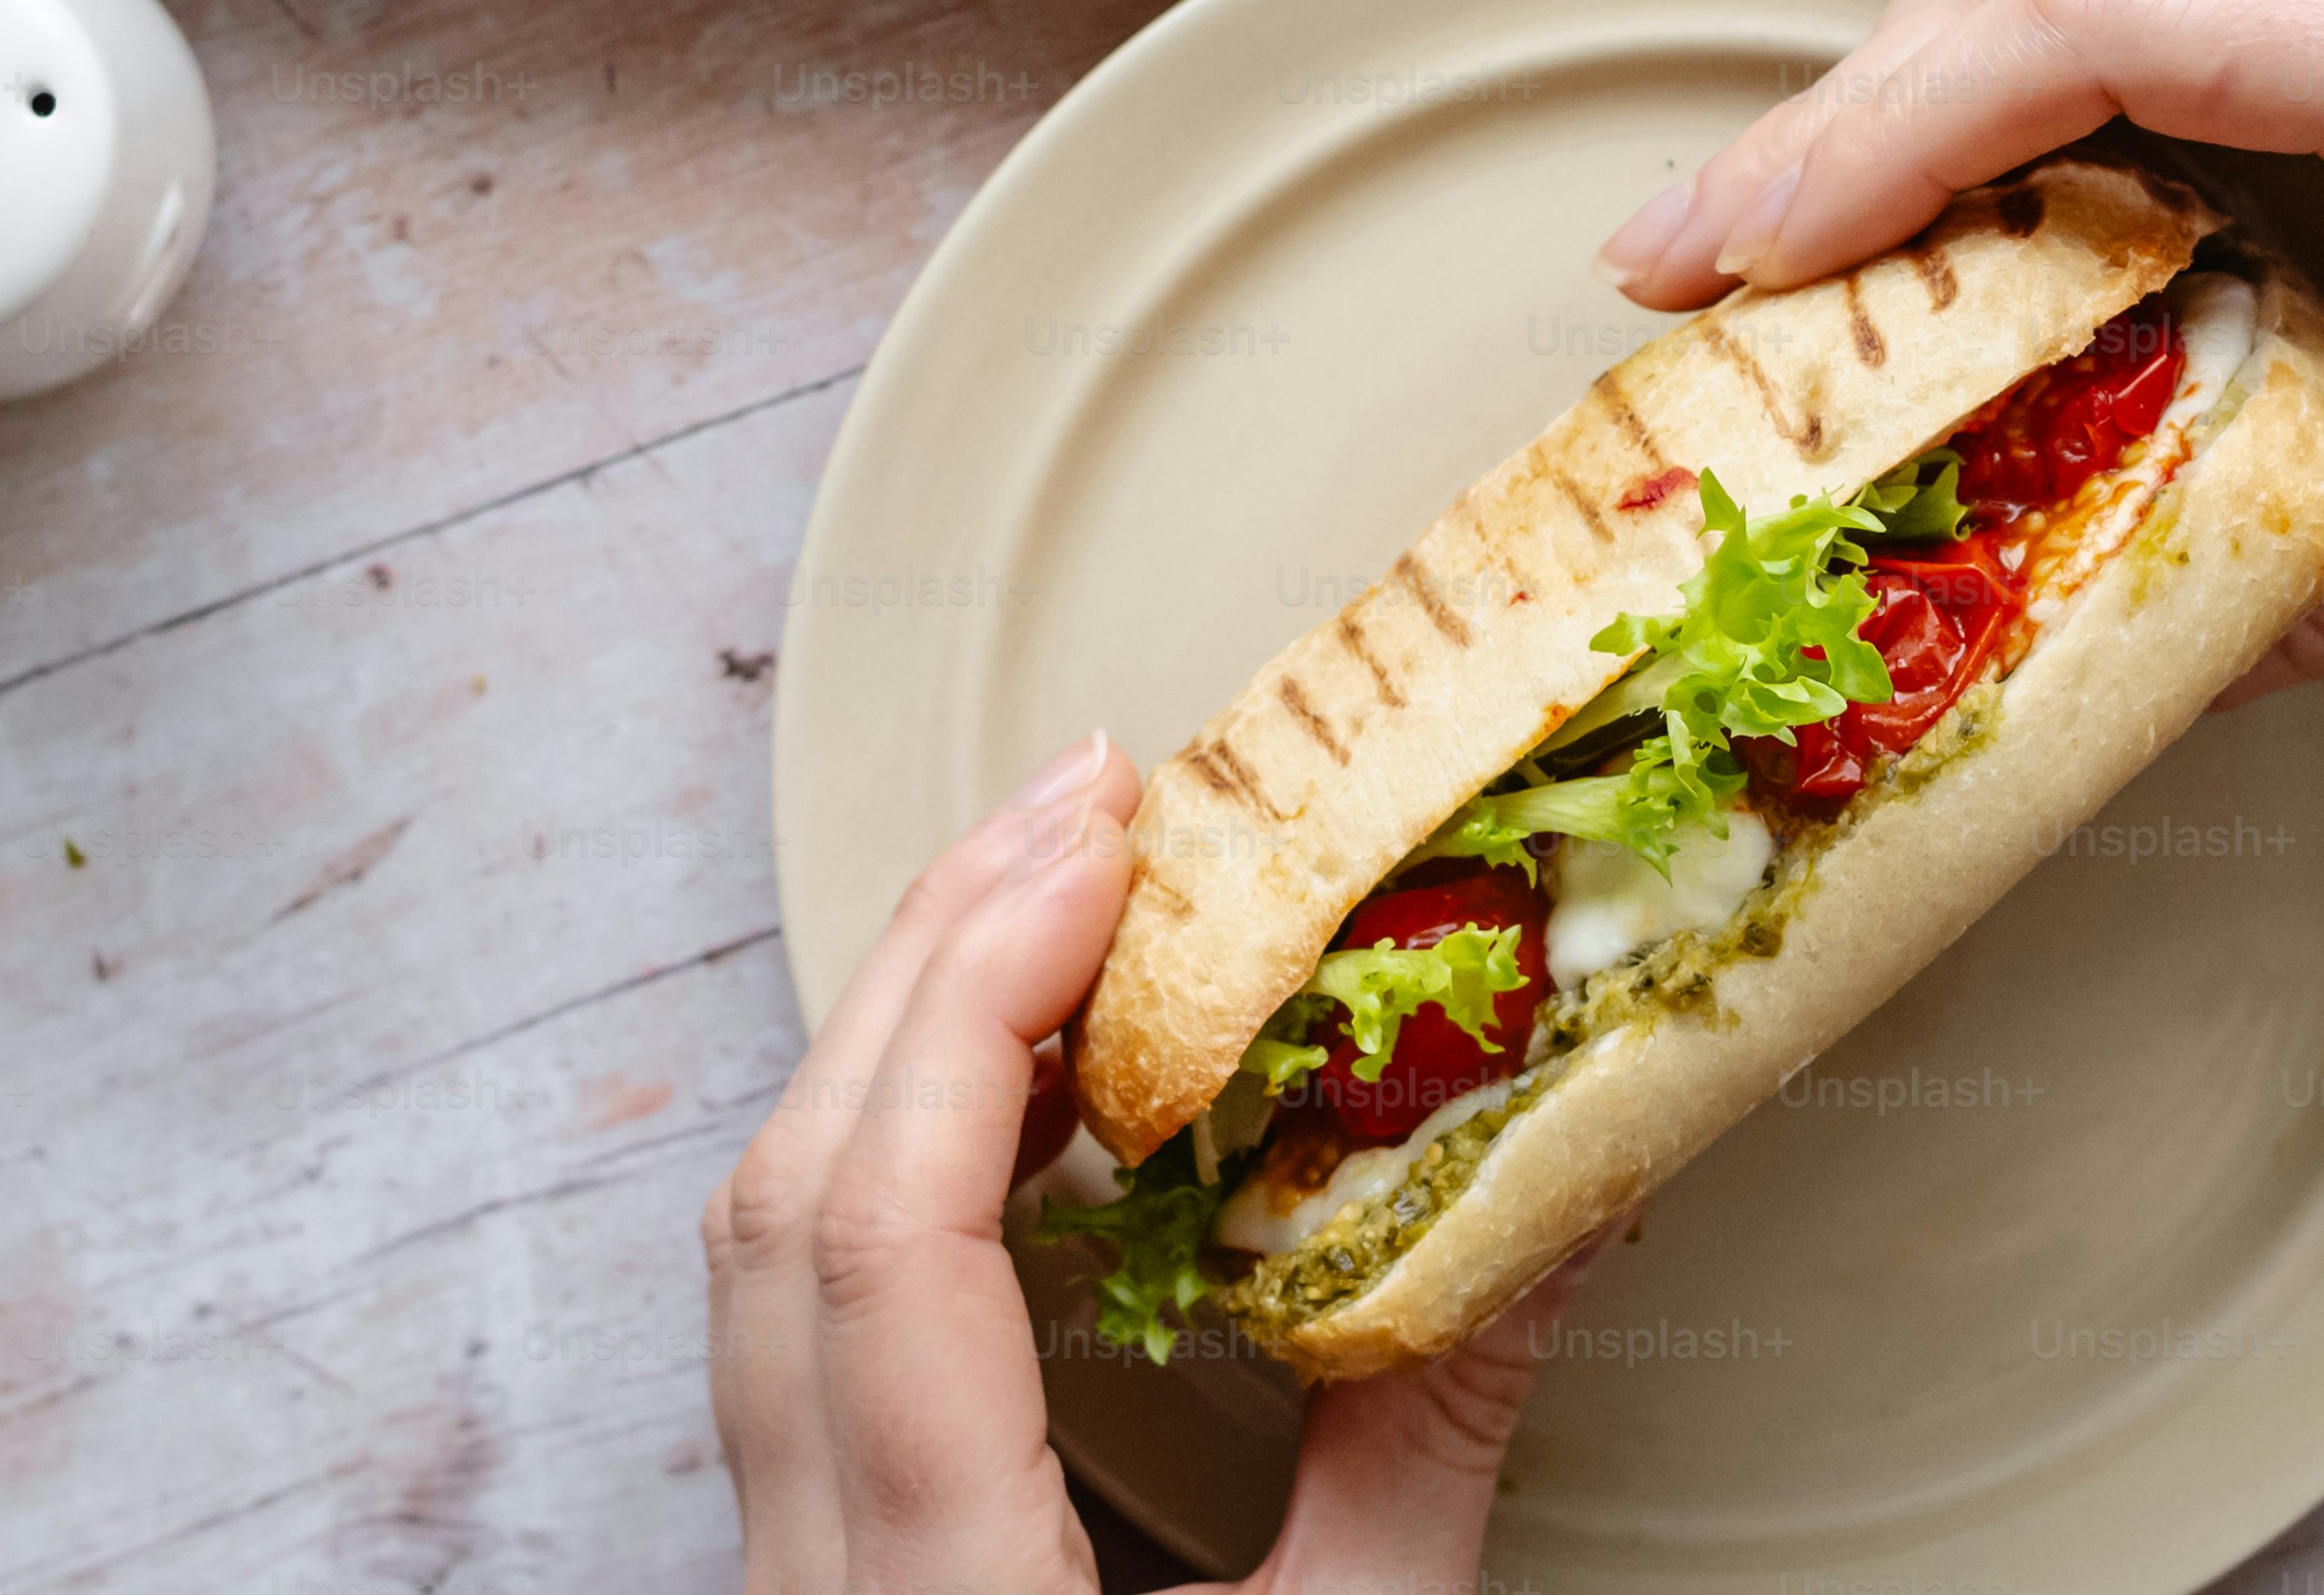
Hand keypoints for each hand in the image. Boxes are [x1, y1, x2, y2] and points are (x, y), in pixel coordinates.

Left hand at [709, 736, 1583, 1593]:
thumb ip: (1429, 1441)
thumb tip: (1553, 1211)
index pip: (881, 1241)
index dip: (973, 1008)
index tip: (1100, 855)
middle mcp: (819, 1574)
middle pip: (790, 1203)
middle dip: (934, 962)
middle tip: (1091, 806)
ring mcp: (796, 1567)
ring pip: (770, 1244)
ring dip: (907, 1039)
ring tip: (1064, 899)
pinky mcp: (824, 1560)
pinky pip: (804, 1309)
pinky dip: (898, 1148)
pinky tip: (1021, 1093)